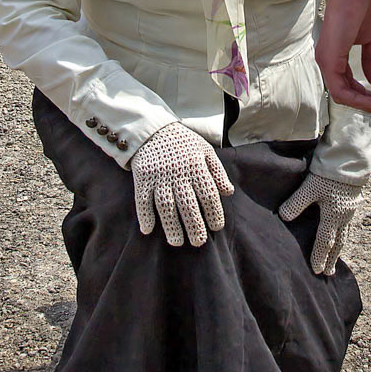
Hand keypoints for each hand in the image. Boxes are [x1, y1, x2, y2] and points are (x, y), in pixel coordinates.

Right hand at [130, 122, 234, 246]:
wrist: (153, 129)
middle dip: (194, 225)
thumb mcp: (205, 150)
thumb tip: (228, 192)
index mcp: (196, 166)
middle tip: (199, 242)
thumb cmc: (183, 142)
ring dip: (171, 225)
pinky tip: (148, 230)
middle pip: (188, 204)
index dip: (214, 212)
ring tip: (177, 242)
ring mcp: (159, 176)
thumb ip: (217, 171)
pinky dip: (144, 215)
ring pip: (165, 205)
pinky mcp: (142, 177)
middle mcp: (178, 173)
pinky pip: (142, 199)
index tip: (216, 227)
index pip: (209, 194)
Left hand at [278, 171, 361, 274]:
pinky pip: (347, 224)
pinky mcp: (351, 201)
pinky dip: (343, 233)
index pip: (325, 242)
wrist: (349, 159)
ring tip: (336, 257)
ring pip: (344, 234)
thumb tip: (283, 217)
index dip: (320, 257)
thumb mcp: (310, 188)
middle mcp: (343, 217)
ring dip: (339, 248)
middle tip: (328, 273)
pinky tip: (340, 231)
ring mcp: (349, 210)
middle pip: (338, 243)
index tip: (316, 271)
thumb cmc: (329, 174)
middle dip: (332, 259)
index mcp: (333, 216)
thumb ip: (296, 203)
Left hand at [316, 0, 370, 113]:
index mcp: (333, 56)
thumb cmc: (359, 6)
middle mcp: (326, 61)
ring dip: (363, 103)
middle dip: (365, 102)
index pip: (346, 85)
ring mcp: (325, 61)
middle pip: (343, 93)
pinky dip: (357, 98)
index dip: (365, 95)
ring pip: (341, 95)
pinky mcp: (329, 59)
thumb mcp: (369, 38)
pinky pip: (340, 90)